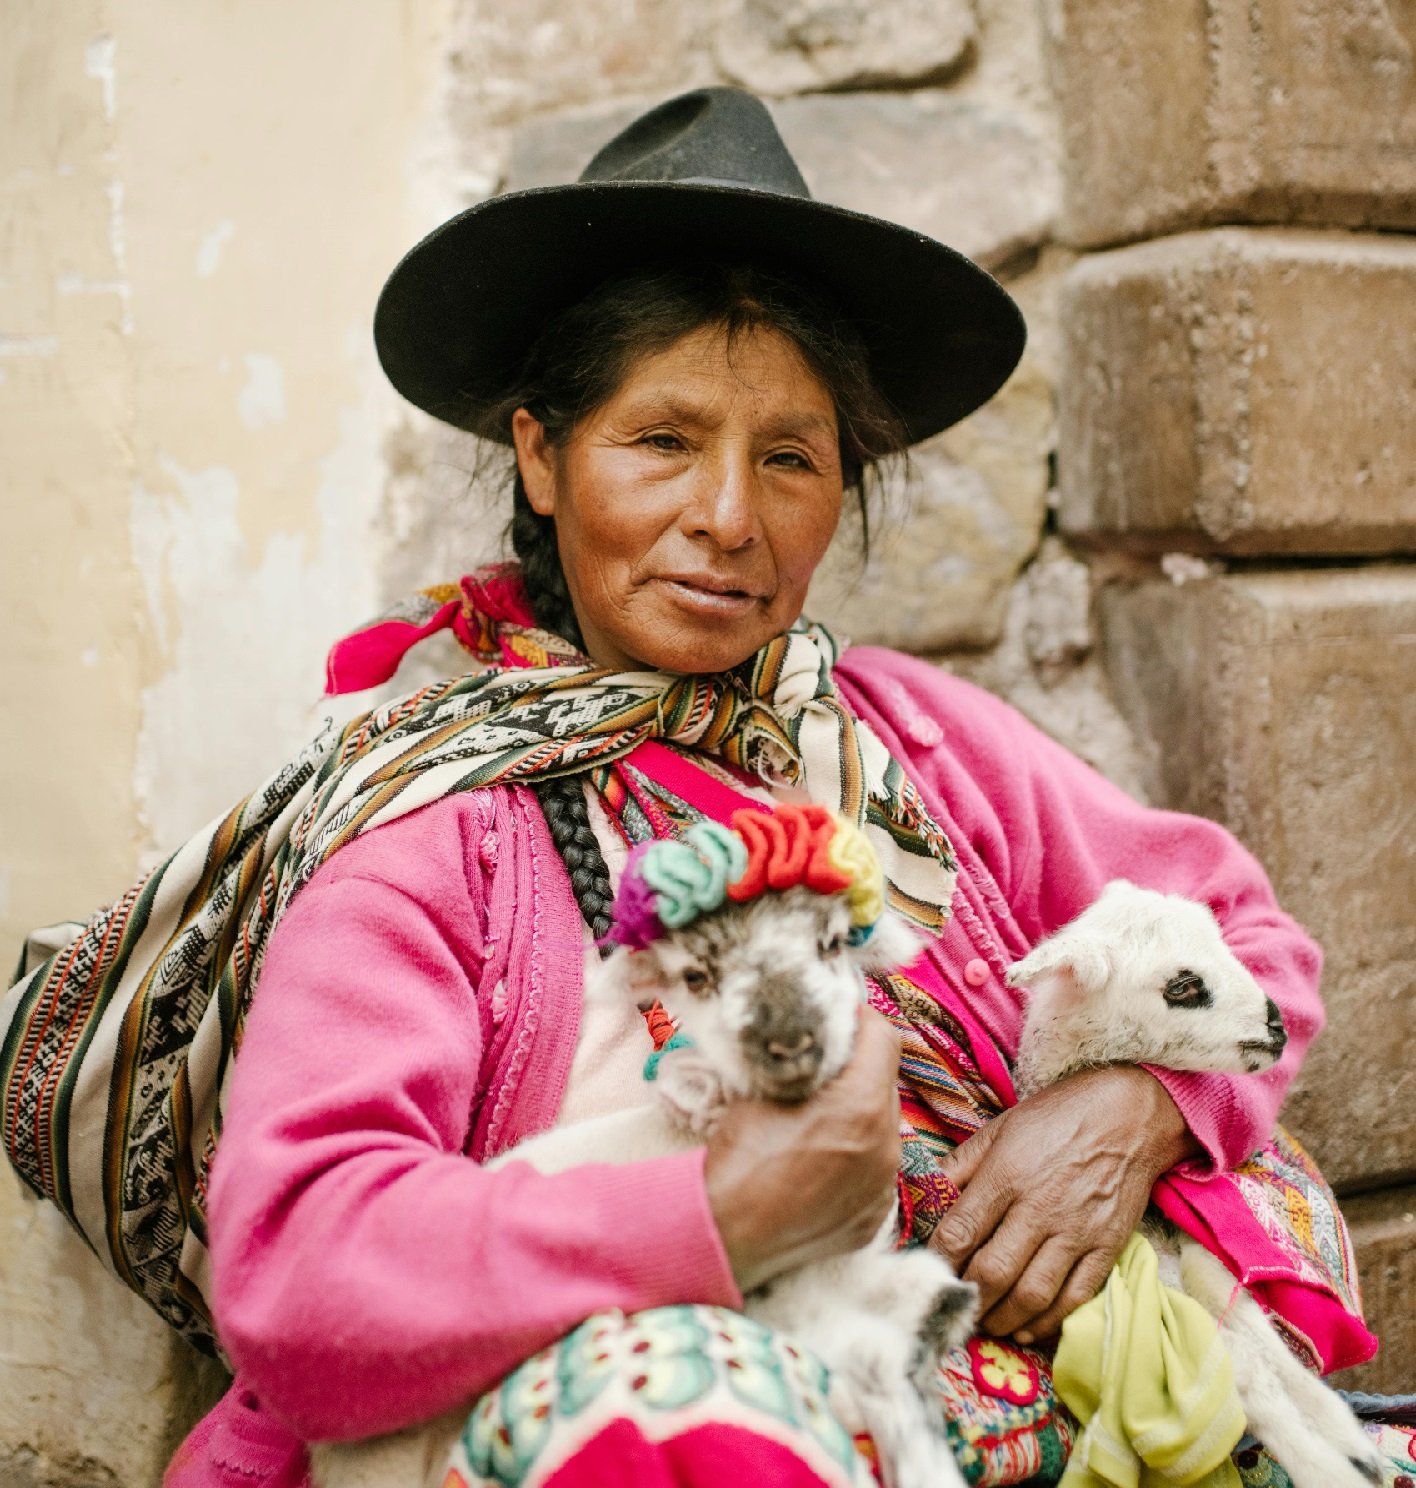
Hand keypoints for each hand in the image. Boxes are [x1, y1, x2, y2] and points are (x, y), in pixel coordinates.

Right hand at [704, 1006, 901, 1292]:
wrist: (725, 1232)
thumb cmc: (740, 1156)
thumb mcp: (765, 1089)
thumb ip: (803, 1059)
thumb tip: (815, 1036)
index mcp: (860, 1105)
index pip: (883, 1038)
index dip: (860, 1020)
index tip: (838, 1018)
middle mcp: (884, 1145)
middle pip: (883, 1083)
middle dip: (857, 1068)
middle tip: (821, 1066)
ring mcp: (883, 1186)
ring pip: (882, 1127)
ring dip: (858, 1113)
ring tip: (817, 1118)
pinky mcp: (874, 1216)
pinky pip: (874, 1170)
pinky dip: (854, 1157)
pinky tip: (818, 1161)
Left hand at [929, 1066, 1198, 1341]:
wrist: (1129, 1115)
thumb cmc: (1057, 1117)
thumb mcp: (1000, 1128)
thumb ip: (961, 1165)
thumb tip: (925, 1193)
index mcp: (1006, 1174)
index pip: (961, 1231)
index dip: (939, 1260)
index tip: (928, 1272)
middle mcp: (1039, 1208)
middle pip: (993, 1271)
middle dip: (968, 1297)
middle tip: (955, 1306)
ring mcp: (1076, 1232)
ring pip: (1032, 1293)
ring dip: (1003, 1317)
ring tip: (986, 1321)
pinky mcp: (1107, 1248)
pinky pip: (1075, 1297)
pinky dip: (1049, 1321)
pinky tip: (1027, 1327)